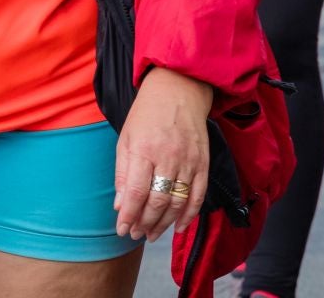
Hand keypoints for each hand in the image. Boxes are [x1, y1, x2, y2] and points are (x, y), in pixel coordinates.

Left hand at [114, 67, 211, 241]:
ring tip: (152, 234)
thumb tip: (121, 205)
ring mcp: (189, 160)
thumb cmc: (147, 114)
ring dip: (164, 223)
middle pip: (158, 200)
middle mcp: (169, 156)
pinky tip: (179, 227)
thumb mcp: (126, 138)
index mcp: (145, 149)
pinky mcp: (203, 161)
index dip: (129, 215)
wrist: (180, 89)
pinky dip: (190, 214)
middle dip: (145, 223)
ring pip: (178, 201)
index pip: (137, 192)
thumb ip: (123, 173)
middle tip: (136, 234)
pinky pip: (199, 194)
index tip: (122, 229)